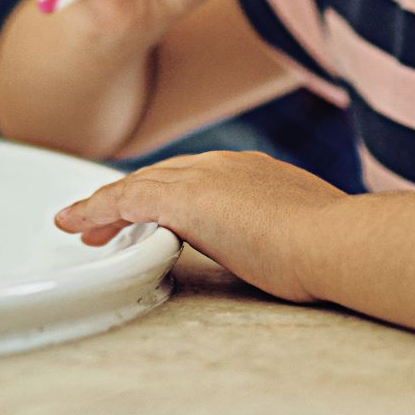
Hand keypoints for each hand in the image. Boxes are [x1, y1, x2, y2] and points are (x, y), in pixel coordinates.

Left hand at [53, 150, 346, 302]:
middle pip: (160, 176)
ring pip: (138, 186)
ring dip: (106, 205)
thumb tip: (291, 248)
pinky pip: (124, 200)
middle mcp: (223, 165)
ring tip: (80, 224)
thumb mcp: (305, 231)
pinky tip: (76, 224)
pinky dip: (96, 210)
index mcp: (253, 171)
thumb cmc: (335, 247)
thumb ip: (285, 230)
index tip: (156, 215)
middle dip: (130, 197)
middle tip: (103, 221)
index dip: (168, 193)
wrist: (338, 240)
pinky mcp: (183, 201)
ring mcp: (203, 179)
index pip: (197, 176)